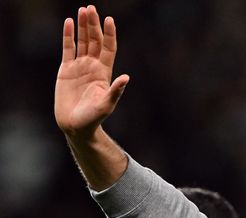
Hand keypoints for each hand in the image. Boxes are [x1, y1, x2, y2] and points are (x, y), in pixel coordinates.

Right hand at [55, 5, 128, 141]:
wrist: (76, 125)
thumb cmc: (94, 118)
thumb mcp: (107, 104)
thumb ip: (116, 91)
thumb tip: (126, 78)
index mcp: (105, 72)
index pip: (108, 48)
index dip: (109, 34)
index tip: (109, 20)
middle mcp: (93, 66)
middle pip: (94, 40)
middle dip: (93, 25)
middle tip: (91, 8)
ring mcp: (79, 66)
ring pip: (81, 41)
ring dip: (82, 26)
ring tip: (82, 10)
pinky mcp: (66, 70)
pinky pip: (67, 48)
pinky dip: (68, 35)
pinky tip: (68, 22)